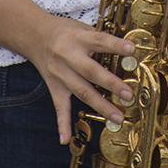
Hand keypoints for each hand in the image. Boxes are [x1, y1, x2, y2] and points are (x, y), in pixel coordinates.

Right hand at [27, 15, 134, 145]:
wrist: (35, 36)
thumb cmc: (64, 31)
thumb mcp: (82, 27)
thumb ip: (101, 39)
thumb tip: (128, 51)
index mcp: (78, 38)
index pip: (99, 41)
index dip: (116, 45)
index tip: (132, 50)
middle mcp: (68, 56)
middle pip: (91, 72)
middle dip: (111, 84)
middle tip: (128, 95)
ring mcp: (60, 74)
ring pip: (81, 92)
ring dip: (100, 106)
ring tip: (118, 117)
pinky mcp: (54, 87)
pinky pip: (59, 107)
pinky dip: (62, 124)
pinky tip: (65, 139)